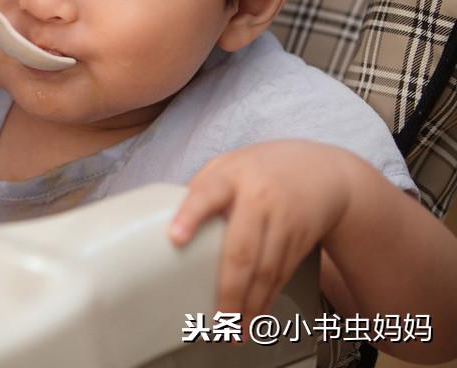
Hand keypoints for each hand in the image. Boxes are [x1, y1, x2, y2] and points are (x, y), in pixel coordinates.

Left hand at [167, 140, 354, 321]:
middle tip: (218, 319)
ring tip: (234, 330)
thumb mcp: (228, 164)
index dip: (190, 216)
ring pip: (265, 270)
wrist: (325, 172)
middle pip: (242, 250)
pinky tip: (254, 316)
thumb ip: (201, 188)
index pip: (206, 194)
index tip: (175, 239)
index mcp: (232, 176)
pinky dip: (267, 299)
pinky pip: (281, 275)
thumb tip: (167, 220)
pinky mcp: (300, 241)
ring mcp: (283, 222)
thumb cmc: (263, 169)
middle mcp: (259, 200)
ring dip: (250, 305)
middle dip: (229, 290)